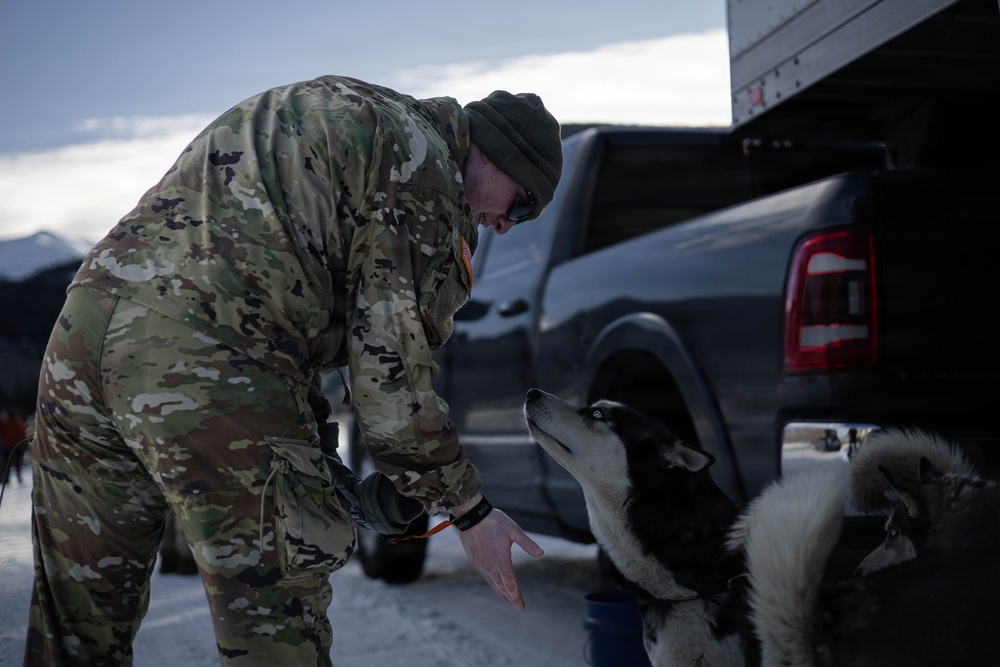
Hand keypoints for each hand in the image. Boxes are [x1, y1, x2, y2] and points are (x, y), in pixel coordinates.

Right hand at [453, 495, 543, 609]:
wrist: (471, 516)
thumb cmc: (495, 521)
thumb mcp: (514, 530)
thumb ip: (528, 544)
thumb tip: (541, 554)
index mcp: (501, 561)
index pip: (511, 584)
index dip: (516, 596)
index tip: (521, 607)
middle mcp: (490, 566)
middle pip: (502, 587)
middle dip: (510, 598)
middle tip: (518, 607)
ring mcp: (481, 565)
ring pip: (493, 583)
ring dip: (501, 592)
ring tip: (508, 599)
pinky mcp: (474, 561)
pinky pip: (486, 576)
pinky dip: (493, 583)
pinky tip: (496, 584)